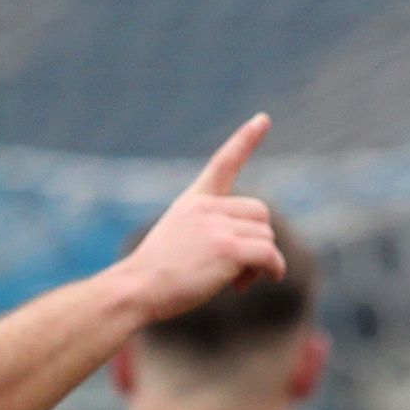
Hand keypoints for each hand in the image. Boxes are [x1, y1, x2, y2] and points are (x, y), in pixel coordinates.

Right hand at [112, 116, 284, 327]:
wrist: (135, 290)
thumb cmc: (151, 278)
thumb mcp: (174, 242)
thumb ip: (207, 233)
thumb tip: (250, 250)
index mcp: (193, 202)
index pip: (223, 163)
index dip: (245, 140)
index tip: (263, 119)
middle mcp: (206, 208)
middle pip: (259, 212)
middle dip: (257, 239)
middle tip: (240, 269)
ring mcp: (218, 226)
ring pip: (265, 236)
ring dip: (259, 261)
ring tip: (237, 282)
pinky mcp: (228, 249)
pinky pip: (268, 253)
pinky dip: (274, 267)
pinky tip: (270, 277)